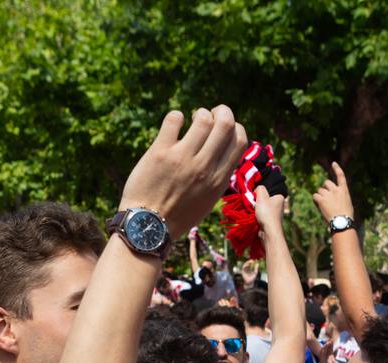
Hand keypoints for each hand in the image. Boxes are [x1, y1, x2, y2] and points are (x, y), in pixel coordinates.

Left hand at [119, 107, 246, 237]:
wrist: (147, 227)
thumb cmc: (177, 215)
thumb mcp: (207, 201)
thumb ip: (217, 177)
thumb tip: (223, 153)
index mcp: (218, 180)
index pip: (240, 140)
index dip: (236, 127)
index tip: (225, 129)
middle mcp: (204, 168)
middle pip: (226, 124)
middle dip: (221, 111)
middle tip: (210, 114)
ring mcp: (182, 159)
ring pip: (202, 118)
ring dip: (199, 113)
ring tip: (191, 120)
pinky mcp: (160, 152)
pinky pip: (174, 119)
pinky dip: (176, 116)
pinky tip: (173, 125)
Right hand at [253, 185, 284, 242]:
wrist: (268, 232)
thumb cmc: (267, 213)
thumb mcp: (262, 195)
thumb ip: (259, 188)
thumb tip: (256, 192)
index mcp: (280, 198)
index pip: (267, 192)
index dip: (260, 194)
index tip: (255, 198)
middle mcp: (279, 206)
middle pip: (264, 200)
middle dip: (257, 203)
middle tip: (252, 205)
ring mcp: (275, 215)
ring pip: (262, 209)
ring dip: (255, 210)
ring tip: (252, 212)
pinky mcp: (271, 222)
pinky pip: (262, 216)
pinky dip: (257, 217)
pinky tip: (254, 218)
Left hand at [312, 162, 354, 220]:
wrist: (342, 222)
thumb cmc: (346, 216)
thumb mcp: (347, 203)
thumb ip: (340, 197)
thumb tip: (333, 198)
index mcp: (344, 190)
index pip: (341, 176)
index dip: (337, 169)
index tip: (333, 163)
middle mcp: (336, 190)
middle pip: (326, 183)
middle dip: (325, 188)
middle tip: (326, 198)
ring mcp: (328, 194)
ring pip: (320, 190)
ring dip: (320, 196)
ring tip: (325, 205)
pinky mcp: (321, 200)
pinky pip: (315, 196)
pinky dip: (315, 200)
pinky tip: (319, 206)